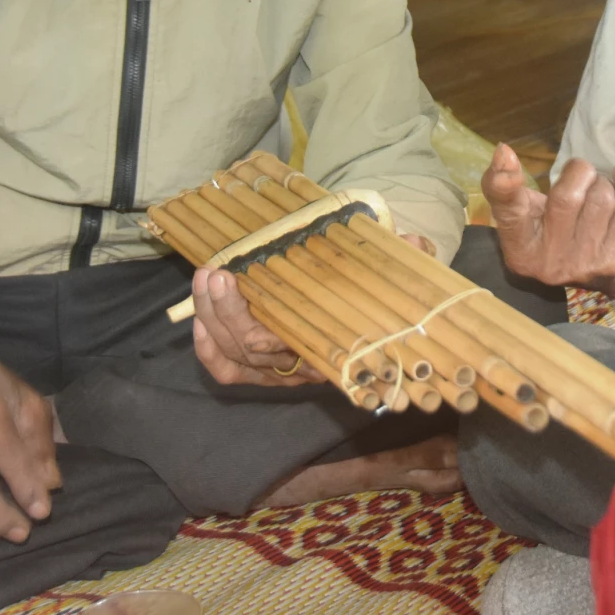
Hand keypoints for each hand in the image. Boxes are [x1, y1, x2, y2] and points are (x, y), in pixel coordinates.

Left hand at [192, 235, 439, 386]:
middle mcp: (305, 364)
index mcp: (334, 345)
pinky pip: (228, 371)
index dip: (255, 316)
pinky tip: (198, 319)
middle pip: (253, 347)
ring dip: (213, 317)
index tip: (241, 274)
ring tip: (207, 277)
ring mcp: (280, 371)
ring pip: (236, 354)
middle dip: (227, 309)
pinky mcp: (262, 372)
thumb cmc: (379, 295)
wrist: (378, 328)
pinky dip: (208, 349)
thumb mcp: (396, 275)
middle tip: (217, 270)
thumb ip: (405, 260)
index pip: (288, 342)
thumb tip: (415, 243)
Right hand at [483, 145, 614, 292]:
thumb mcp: (526, 218)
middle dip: (579, 172)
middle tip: (581, 173)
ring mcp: (586, 265)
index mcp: (521, 250)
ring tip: (598, 188)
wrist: (608, 277)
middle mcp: (550, 263)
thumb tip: (503, 151)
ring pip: (600, 198)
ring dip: (602, 182)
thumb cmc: (555, 235)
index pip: (509, 214)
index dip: (504, 185)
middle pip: (566, 197)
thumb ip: (509, 191)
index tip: (505, 154)